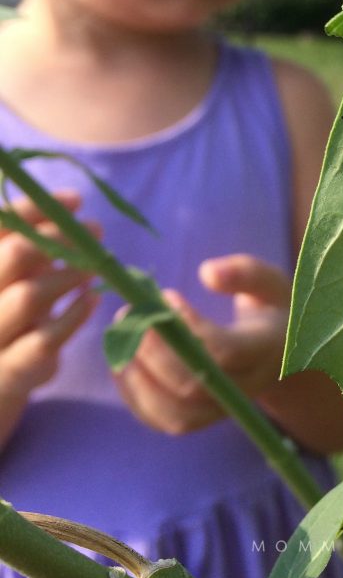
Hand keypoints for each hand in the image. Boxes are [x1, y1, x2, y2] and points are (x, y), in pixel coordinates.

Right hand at [0, 190, 98, 399]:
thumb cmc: (4, 329)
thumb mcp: (8, 283)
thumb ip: (25, 250)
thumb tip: (66, 207)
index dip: (32, 208)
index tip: (73, 200)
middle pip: (12, 255)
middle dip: (60, 236)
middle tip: (94, 229)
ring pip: (28, 296)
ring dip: (70, 275)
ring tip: (97, 266)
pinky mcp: (5, 378)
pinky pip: (42, 344)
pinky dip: (73, 318)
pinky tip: (92, 301)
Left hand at [113, 253, 291, 433]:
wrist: (283, 354)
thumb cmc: (271, 308)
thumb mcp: (270, 281)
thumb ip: (243, 273)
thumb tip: (206, 273)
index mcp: (266, 349)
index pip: (225, 351)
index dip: (189, 328)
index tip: (167, 298)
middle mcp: (247, 386)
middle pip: (193, 385)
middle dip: (152, 352)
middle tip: (129, 314)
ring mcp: (224, 408)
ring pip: (176, 414)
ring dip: (138, 379)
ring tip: (119, 339)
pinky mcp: (203, 419)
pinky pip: (164, 421)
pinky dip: (135, 397)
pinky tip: (121, 363)